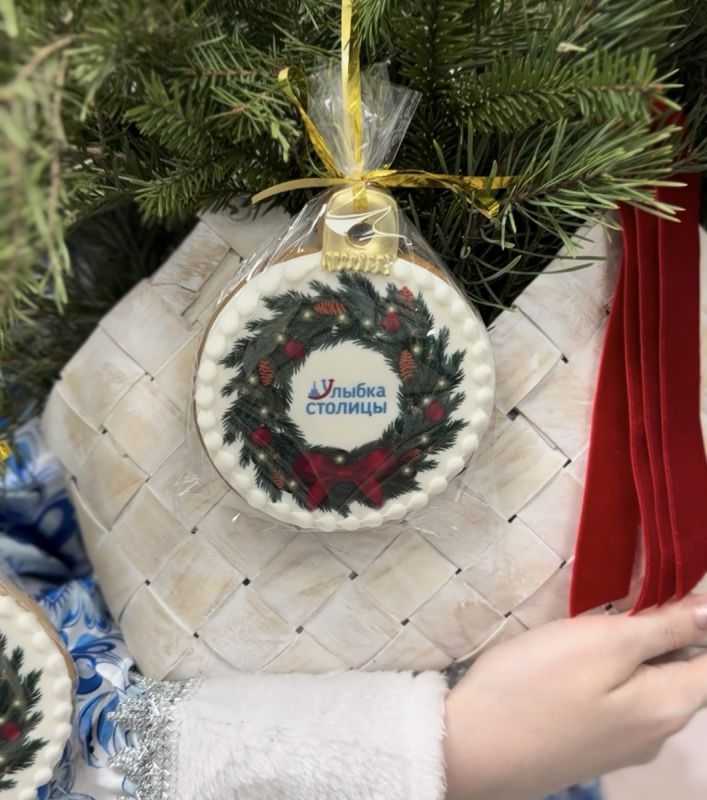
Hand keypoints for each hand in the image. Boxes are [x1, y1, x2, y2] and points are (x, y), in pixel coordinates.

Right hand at [443, 594, 706, 799]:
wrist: (470, 748)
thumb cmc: (535, 685)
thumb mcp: (601, 642)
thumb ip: (664, 627)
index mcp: (670, 705)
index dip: (697, 616)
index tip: (658, 592)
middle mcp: (658, 734)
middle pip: (683, 670)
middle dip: (662, 632)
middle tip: (615, 601)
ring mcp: (624, 746)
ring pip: (648, 685)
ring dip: (632, 652)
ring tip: (587, 627)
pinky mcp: (591, 747)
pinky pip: (620, 701)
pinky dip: (610, 674)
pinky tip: (571, 663)